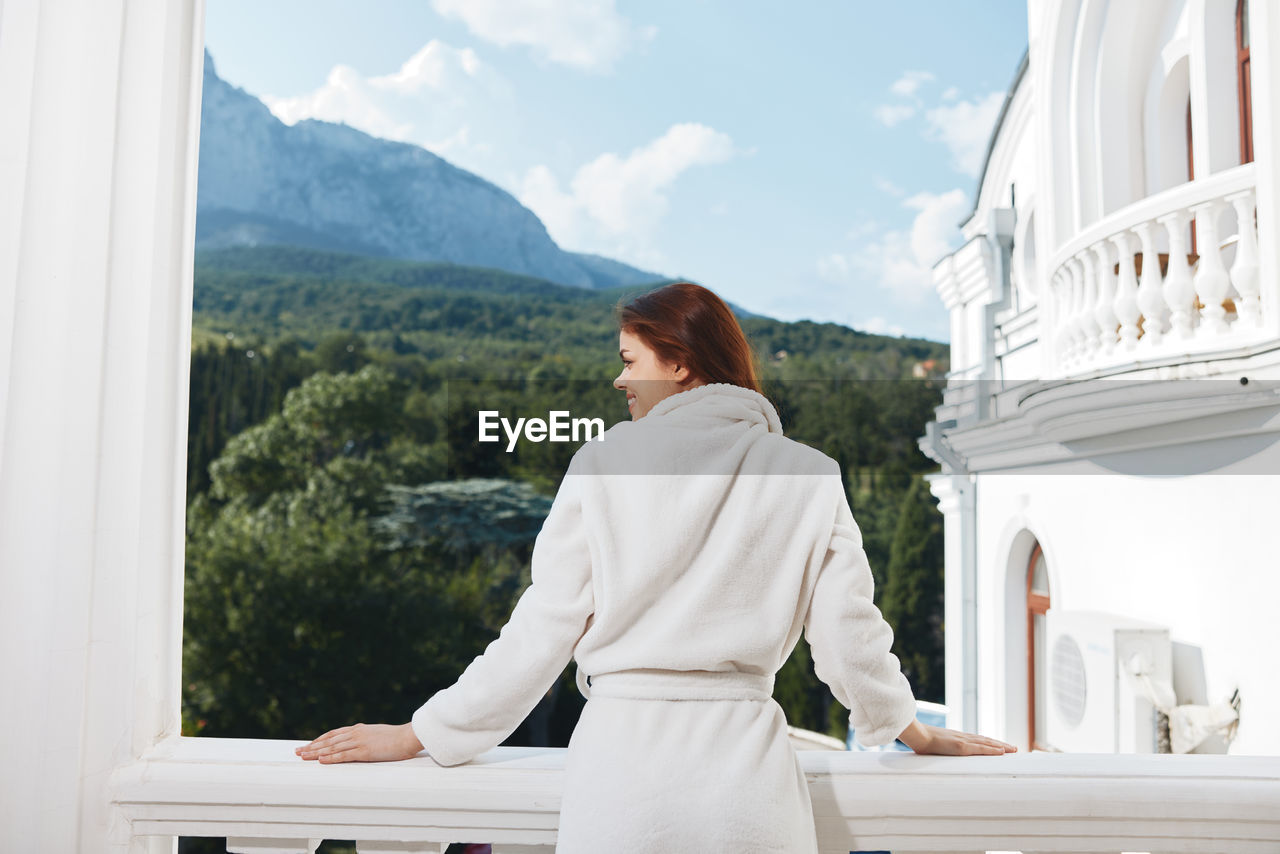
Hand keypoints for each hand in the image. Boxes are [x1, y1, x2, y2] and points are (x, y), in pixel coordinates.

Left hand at [295, 722, 424, 763]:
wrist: (408, 736)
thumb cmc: (396, 738)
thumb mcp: (377, 734)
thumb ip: (366, 737)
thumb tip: (359, 742)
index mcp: (358, 729)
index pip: (333, 734)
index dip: (319, 740)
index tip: (308, 745)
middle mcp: (356, 733)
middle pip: (328, 740)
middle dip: (312, 746)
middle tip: (297, 752)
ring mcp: (359, 742)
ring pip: (332, 747)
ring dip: (316, 752)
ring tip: (303, 757)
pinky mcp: (365, 751)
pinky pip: (344, 755)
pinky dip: (331, 758)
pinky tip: (321, 761)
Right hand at [897, 718, 1016, 754]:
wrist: (914, 734)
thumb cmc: (920, 739)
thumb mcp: (931, 744)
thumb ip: (938, 746)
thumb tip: (935, 750)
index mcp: (956, 737)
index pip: (977, 740)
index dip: (989, 743)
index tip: (999, 746)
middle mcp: (962, 737)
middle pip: (985, 740)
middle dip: (1000, 744)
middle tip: (1014, 748)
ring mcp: (962, 741)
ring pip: (986, 743)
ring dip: (1001, 746)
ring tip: (1013, 750)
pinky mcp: (960, 746)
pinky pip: (980, 749)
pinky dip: (992, 749)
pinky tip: (1001, 751)